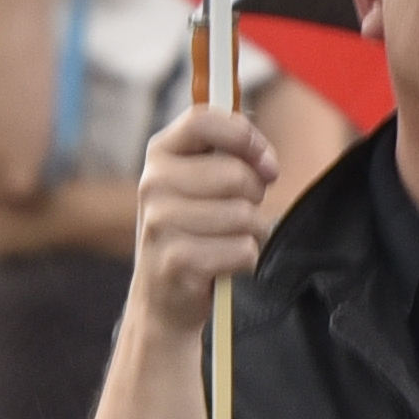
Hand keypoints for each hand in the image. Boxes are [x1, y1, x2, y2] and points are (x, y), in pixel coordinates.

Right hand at [119, 99, 276, 343]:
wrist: (162, 297)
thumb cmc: (192, 231)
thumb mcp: (197, 183)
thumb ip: (227, 156)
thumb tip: (263, 157)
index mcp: (161, 153)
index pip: (203, 121)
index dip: (244, 136)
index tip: (265, 162)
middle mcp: (153, 184)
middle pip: (236, 174)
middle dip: (254, 196)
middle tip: (239, 212)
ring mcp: (161, 223)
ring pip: (243, 215)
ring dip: (251, 233)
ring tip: (227, 241)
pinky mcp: (176, 261)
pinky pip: (241, 250)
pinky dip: (245, 261)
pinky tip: (223, 265)